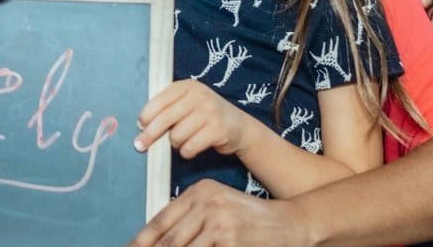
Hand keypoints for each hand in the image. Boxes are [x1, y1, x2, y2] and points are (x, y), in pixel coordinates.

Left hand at [128, 178, 310, 246]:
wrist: (289, 223)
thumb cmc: (249, 219)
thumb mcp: (218, 207)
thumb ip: (191, 218)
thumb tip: (158, 239)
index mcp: (200, 191)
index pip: (163, 218)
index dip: (144, 239)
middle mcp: (207, 202)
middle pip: (170, 239)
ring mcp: (219, 222)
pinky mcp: (231, 240)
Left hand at [134, 79, 252, 158]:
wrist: (239, 126)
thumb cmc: (205, 115)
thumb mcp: (188, 103)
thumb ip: (168, 108)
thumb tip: (142, 125)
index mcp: (187, 86)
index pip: (160, 100)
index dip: (146, 115)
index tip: (139, 126)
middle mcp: (199, 96)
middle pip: (165, 118)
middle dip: (150, 134)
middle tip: (140, 145)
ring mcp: (210, 112)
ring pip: (177, 135)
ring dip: (175, 143)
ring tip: (181, 141)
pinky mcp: (218, 130)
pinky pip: (190, 146)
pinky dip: (186, 152)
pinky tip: (190, 149)